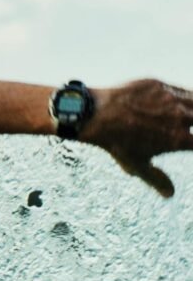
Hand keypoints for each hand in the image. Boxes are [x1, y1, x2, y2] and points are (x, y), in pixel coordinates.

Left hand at [82, 79, 192, 197]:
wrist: (96, 115)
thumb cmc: (116, 143)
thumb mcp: (136, 165)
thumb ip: (156, 179)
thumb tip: (170, 194)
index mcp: (178, 140)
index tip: (190, 144)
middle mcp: (181, 118)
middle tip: (187, 130)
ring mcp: (172, 99)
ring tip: (188, 116)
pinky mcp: (161, 85)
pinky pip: (181, 89)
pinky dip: (185, 96)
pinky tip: (182, 102)